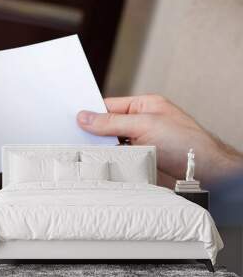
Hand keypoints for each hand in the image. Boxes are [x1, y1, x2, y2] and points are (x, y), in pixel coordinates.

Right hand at [77, 95, 242, 185]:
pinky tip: (97, 162)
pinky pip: (116, 160)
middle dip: (93, 131)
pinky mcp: (138, 162)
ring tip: (82, 150)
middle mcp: (139, 124)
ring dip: (99, 148)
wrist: (204, 173)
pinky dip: (106, 161)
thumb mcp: (145, 124)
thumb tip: (86, 117)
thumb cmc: (185, 143)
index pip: (109, 106)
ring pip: (109, 144)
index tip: (73, 118)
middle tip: (73, 136)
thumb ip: (112, 122)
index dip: (91, 111)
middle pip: (107, 126)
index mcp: (143, 107)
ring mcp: (138, 144)